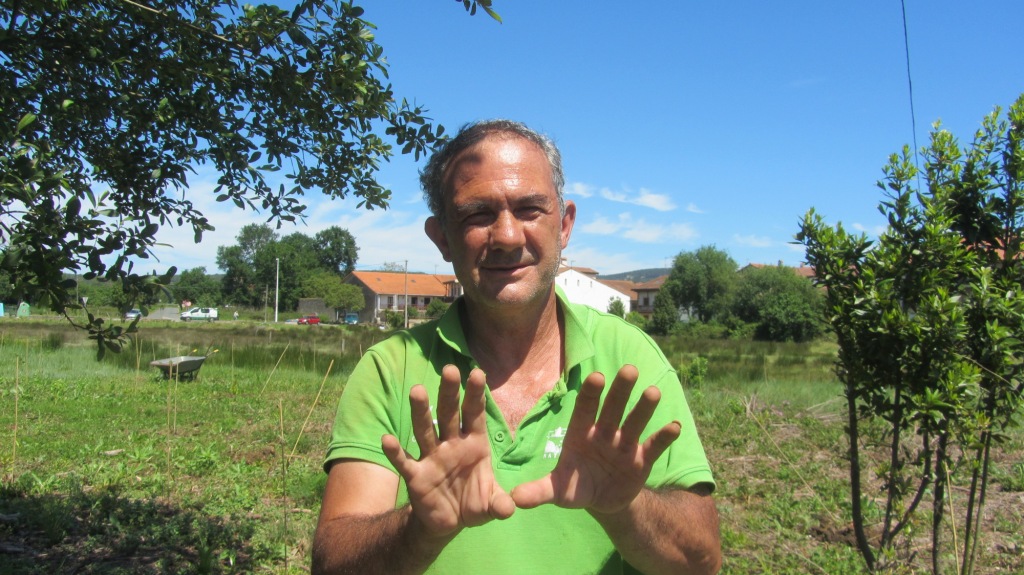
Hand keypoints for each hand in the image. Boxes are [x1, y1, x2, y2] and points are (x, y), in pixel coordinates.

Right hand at [382, 365, 514, 537]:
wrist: (450, 523)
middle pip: (450, 413)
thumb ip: (500, 503)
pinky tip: (387, 439)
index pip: (475, 414)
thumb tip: (509, 509)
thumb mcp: (492, 504)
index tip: (477, 373)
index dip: (476, 394)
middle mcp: (452, 444)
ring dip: (421, 412)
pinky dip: (395, 451)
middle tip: (449, 369)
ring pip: (425, 429)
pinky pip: (404, 461)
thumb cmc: (473, 502)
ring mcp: (432, 458)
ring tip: (417, 390)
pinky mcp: (416, 476)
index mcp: (474, 443)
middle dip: (450, 392)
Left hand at [511, 364, 680, 514]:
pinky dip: (664, 437)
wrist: (601, 500)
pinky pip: (653, 445)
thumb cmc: (575, 486)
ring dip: (644, 407)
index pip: (585, 408)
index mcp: (581, 433)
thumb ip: (539, 491)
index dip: (591, 393)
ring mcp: (624, 444)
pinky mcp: (642, 459)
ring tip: (653, 392)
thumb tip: (514, 499)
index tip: (596, 377)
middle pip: (613, 407)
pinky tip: (674, 426)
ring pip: (635, 421)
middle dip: (620, 390)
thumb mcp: (557, 490)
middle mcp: (604, 432)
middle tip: (629, 369)